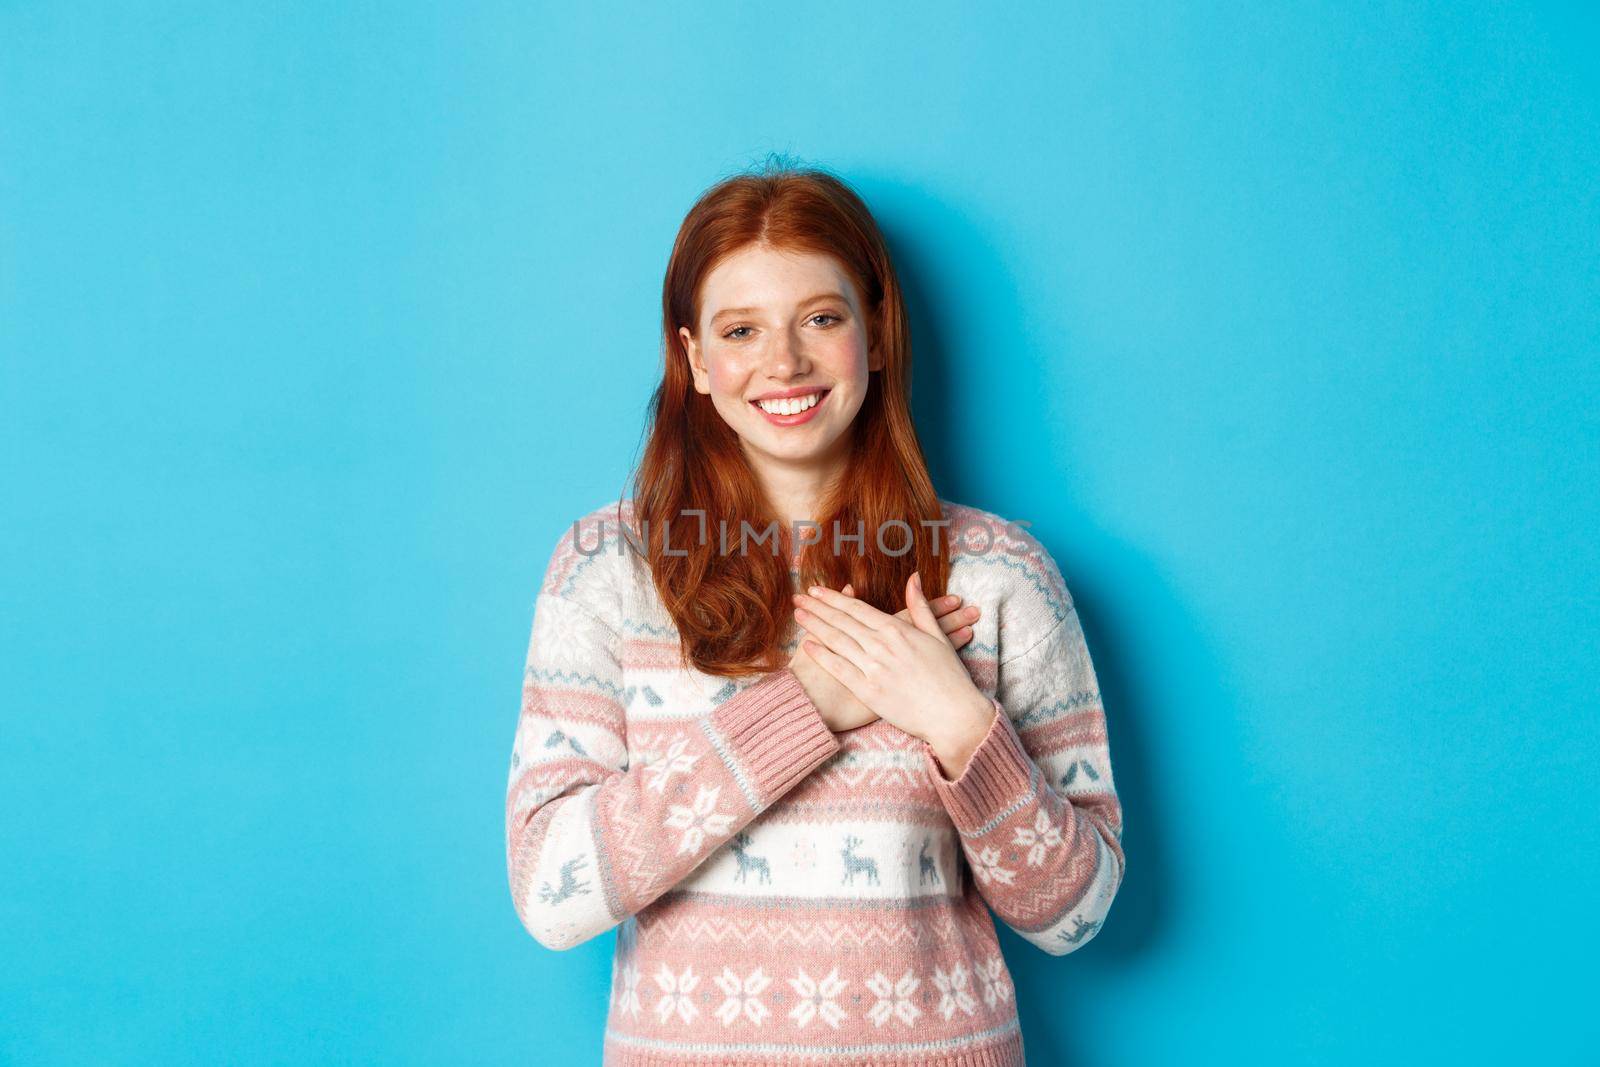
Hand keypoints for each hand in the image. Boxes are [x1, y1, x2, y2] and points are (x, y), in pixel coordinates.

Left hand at [788, 583, 980, 733]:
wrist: (953, 715)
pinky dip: (822, 656)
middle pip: (842, 622)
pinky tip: (807, 646)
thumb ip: (920, 606)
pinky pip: (839, 670)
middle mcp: (881, 646)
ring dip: (814, 626)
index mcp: (897, 630)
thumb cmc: (949, 676)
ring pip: (837, 641)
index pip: (857, 609)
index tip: (816, 590)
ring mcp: (873, 669)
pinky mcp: (868, 692)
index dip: (833, 598)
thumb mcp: (937, 636)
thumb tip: (913, 577)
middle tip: (798, 596)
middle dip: (817, 608)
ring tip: (797, 614)